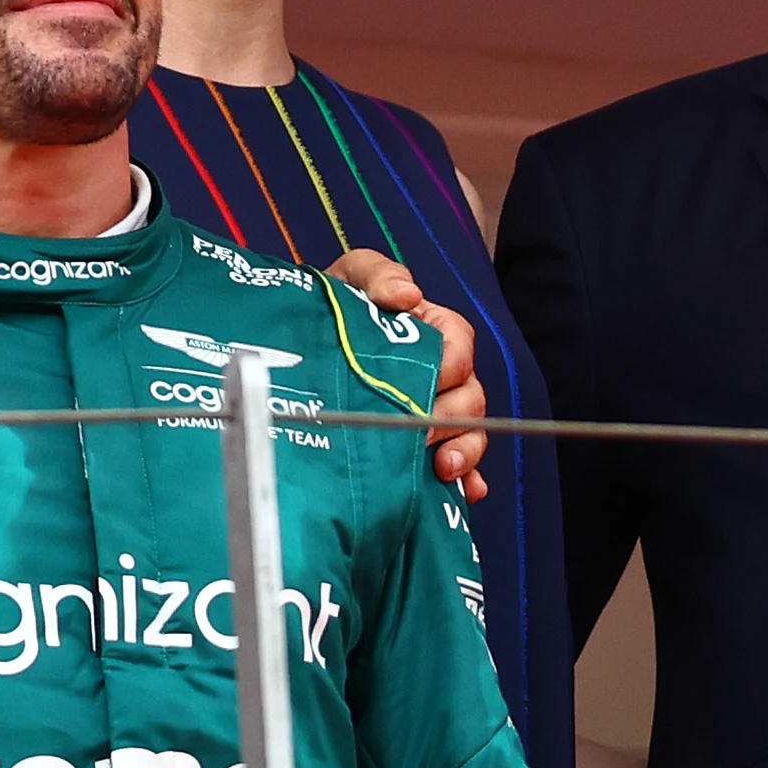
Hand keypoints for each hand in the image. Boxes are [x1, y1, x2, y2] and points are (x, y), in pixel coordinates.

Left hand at [320, 247, 491, 498]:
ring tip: (442, 468)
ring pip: (469, 432)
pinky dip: (465, 480)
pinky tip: (462, 492)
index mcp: (435, 332)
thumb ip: (379, 275)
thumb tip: (408, 295)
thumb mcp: (351, 278)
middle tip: (419, 433)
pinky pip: (460, 466)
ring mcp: (437, 411)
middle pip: (469, 397)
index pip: (459, 348)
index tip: (428, 381)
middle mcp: (443, 375)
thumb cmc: (335, 308)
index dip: (448, 367)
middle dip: (450, 419)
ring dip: (463, 451)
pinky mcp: (426, 444)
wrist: (298, 342)